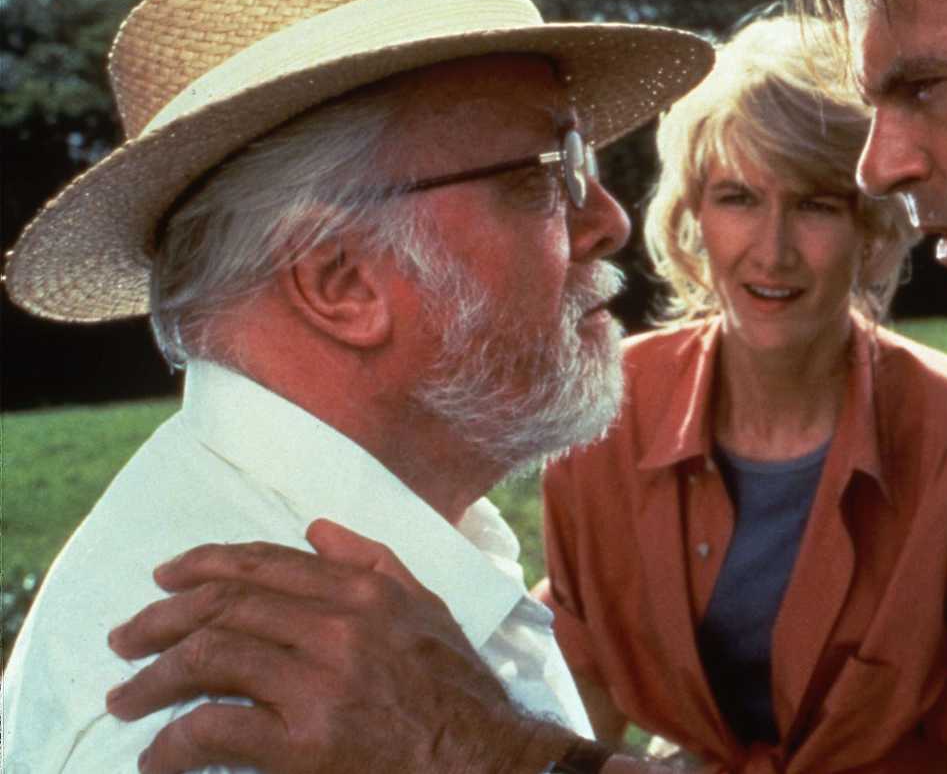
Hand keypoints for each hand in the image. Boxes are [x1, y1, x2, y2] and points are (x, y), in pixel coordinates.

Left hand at [106, 519, 568, 773]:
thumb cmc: (459, 693)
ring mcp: (319, 683)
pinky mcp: (304, 743)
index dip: (204, 566)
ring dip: (154, 679)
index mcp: (365, 592)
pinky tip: (158, 755)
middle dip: (161, 621)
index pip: (265, 565)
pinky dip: (174, 742)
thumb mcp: (428, 611)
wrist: (489, 762)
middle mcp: (338, 626)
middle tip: (124, 641)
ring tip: (126, 698)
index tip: (164, 580)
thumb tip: (317, 528)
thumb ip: (374, 563)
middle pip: (225, 606)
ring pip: (210, 659)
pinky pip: (215, 730)